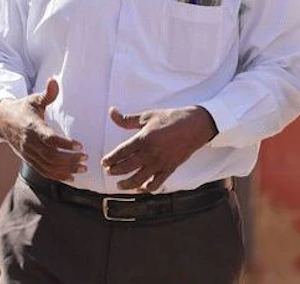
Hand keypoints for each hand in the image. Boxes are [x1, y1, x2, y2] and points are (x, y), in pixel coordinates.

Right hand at [0, 78, 86, 181]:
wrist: (3, 121)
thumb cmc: (24, 108)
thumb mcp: (34, 99)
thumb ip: (47, 94)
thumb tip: (54, 80)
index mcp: (33, 127)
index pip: (50, 139)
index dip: (65, 144)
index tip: (81, 145)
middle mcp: (30, 143)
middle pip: (51, 156)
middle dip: (69, 159)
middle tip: (86, 158)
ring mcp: (28, 153)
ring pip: (48, 166)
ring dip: (66, 170)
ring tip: (83, 168)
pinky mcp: (29, 160)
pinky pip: (43, 171)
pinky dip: (57, 176)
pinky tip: (71, 178)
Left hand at [101, 105, 217, 190]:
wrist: (194, 125)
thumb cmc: (171, 118)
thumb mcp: (148, 116)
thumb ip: (127, 119)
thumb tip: (112, 112)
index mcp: (143, 139)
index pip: (121, 152)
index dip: (110, 159)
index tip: (104, 163)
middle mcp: (150, 153)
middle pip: (126, 167)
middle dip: (115, 171)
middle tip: (109, 172)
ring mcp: (160, 163)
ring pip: (138, 179)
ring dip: (126, 184)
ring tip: (119, 184)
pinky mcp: (169, 169)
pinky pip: (155, 184)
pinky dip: (146, 188)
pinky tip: (140, 187)